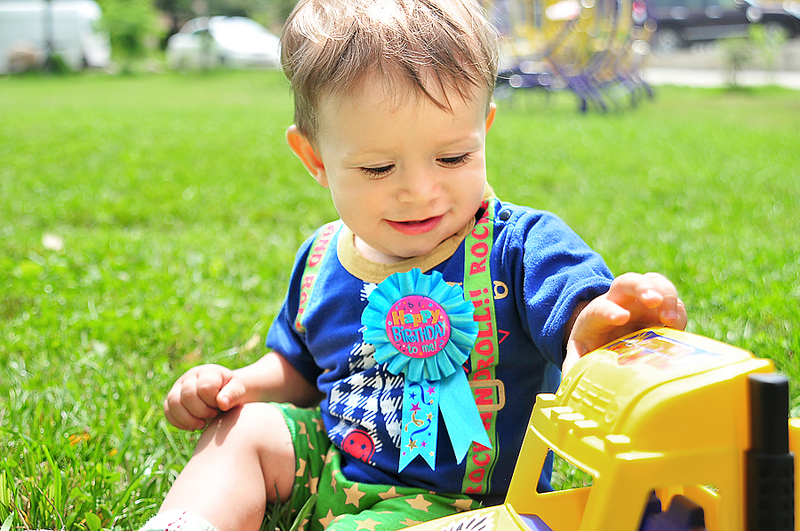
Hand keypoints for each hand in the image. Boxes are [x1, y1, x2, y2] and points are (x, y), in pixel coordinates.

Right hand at [163, 364, 248, 430]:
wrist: (221, 392)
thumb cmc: (230, 391)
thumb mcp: (238, 390)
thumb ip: (233, 394)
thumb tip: (222, 403)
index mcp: (208, 372)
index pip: (205, 388)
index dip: (212, 402)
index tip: (221, 407)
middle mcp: (190, 377)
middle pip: (187, 395)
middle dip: (201, 412)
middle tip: (212, 416)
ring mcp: (178, 387)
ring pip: (173, 403)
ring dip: (188, 419)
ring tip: (201, 425)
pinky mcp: (171, 398)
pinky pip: (167, 411)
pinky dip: (179, 422)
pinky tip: (192, 426)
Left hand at [563, 272, 686, 375]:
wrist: (607, 329)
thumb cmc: (594, 342)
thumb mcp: (581, 352)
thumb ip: (575, 365)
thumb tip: (568, 386)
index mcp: (597, 313)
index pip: (601, 308)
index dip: (610, 311)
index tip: (620, 318)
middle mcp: (621, 301)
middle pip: (629, 282)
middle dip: (641, 287)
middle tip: (653, 300)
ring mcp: (644, 302)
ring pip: (656, 285)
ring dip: (667, 297)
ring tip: (671, 319)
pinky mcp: (662, 310)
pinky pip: (674, 304)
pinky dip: (678, 313)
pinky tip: (679, 328)